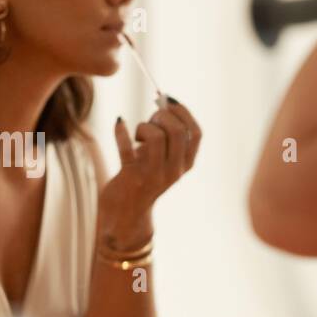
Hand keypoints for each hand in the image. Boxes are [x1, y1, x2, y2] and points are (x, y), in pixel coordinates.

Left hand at [99, 96, 200, 245]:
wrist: (126, 215)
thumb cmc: (144, 180)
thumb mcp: (163, 161)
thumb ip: (167, 137)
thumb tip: (163, 103)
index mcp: (185, 165)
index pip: (196, 133)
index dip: (183, 112)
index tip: (168, 101)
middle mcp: (174, 171)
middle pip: (177, 131)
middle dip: (162, 116)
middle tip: (150, 119)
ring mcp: (153, 176)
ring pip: (155, 137)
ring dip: (144, 126)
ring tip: (137, 132)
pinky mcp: (131, 178)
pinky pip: (126, 147)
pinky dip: (121, 131)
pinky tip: (119, 123)